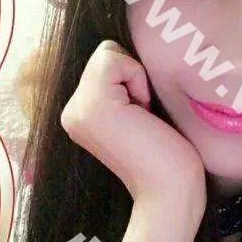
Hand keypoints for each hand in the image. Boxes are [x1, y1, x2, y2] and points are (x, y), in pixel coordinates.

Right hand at [60, 40, 205, 214]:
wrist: (170, 192)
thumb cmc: (167, 157)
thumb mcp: (138, 112)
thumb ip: (123, 87)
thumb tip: (125, 49)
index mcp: (81, 114)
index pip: (104, 63)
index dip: (132, 78)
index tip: (143, 116)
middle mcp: (71, 111)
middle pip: (105, 54)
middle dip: (133, 76)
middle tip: (144, 117)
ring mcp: (77, 108)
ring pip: (108, 53)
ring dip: (135, 79)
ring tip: (142, 117)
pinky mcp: (91, 105)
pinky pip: (114, 59)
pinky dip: (136, 78)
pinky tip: (142, 112)